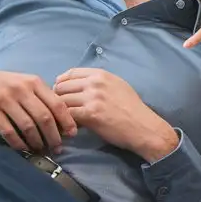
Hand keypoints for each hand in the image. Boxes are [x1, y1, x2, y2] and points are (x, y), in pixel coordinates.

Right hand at [0, 67, 77, 152]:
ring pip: (28, 126)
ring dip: (37, 142)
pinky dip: (19, 143)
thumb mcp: (26, 83)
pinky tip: (24, 149)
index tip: (72, 134)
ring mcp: (4, 100)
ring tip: (41, 149)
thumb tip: (62, 121)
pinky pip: (9, 132)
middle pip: (44, 117)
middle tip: (57, 148)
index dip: (67, 121)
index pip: (56, 103)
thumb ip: (42, 97)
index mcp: (33, 82)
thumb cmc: (5, 84)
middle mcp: (20, 89)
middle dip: (54, 136)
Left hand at [54, 68, 179, 161]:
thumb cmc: (132, 109)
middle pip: (62, 86)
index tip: (59, 92)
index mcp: (100, 74)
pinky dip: (64, 122)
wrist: (143, 127)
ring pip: (62, 101)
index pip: (70, 73)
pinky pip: (68, 115)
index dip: (61, 83)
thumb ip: (98, 83)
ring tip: (60, 120)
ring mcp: (92, 98)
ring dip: (59, 112)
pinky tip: (67, 127)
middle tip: (58, 110)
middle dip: (56, 98)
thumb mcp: (117, 86)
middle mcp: (95, 83)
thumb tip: (78, 86)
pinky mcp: (90, 114)